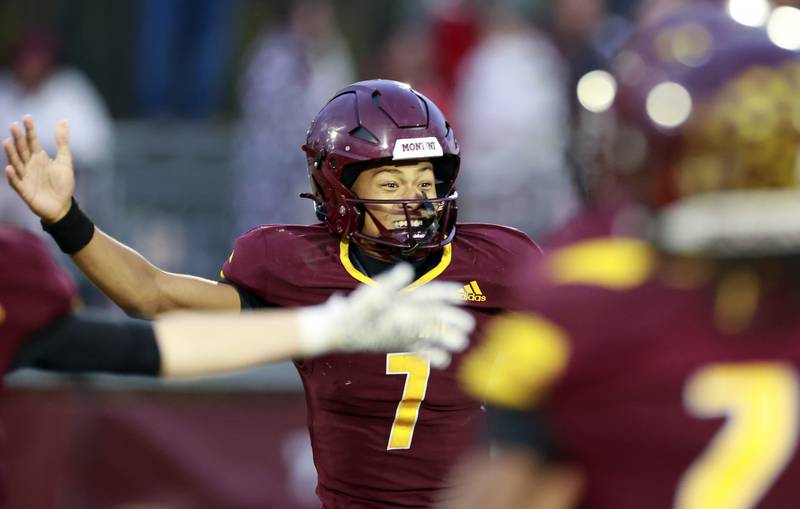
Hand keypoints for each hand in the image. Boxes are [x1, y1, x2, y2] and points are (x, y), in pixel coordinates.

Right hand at [4, 116, 74, 222]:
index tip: (26, 117)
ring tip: (7, 142)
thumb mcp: (64, 160)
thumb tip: (63, 120)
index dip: (29, 130)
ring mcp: (26, 177)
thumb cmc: (63, 183)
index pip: (32, 141)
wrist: (63, 206)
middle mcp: (29, 165)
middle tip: (13, 126)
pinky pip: (17, 183)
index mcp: (38, 157)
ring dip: (11, 153)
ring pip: (16, 163)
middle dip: (17, 138)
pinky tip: (10, 168)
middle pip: (22, 150)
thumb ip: (62, 141)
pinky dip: (13, 176)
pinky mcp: (25, 191)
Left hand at [299, 264, 473, 367]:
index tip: (462, 294)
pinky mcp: (401, 344)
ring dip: (447, 337)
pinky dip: (432, 355)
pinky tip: (444, 361)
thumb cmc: (353, 311)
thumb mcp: (371, 296)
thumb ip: (389, 285)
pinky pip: (420, 349)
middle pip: (435, 315)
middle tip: (469, 326)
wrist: (338, 330)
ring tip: (462, 343)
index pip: (429, 293)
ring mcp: (406, 329)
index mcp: (403, 297)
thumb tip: (407, 270)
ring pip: (431, 333)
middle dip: (453, 319)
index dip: (446, 293)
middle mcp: (408, 312)